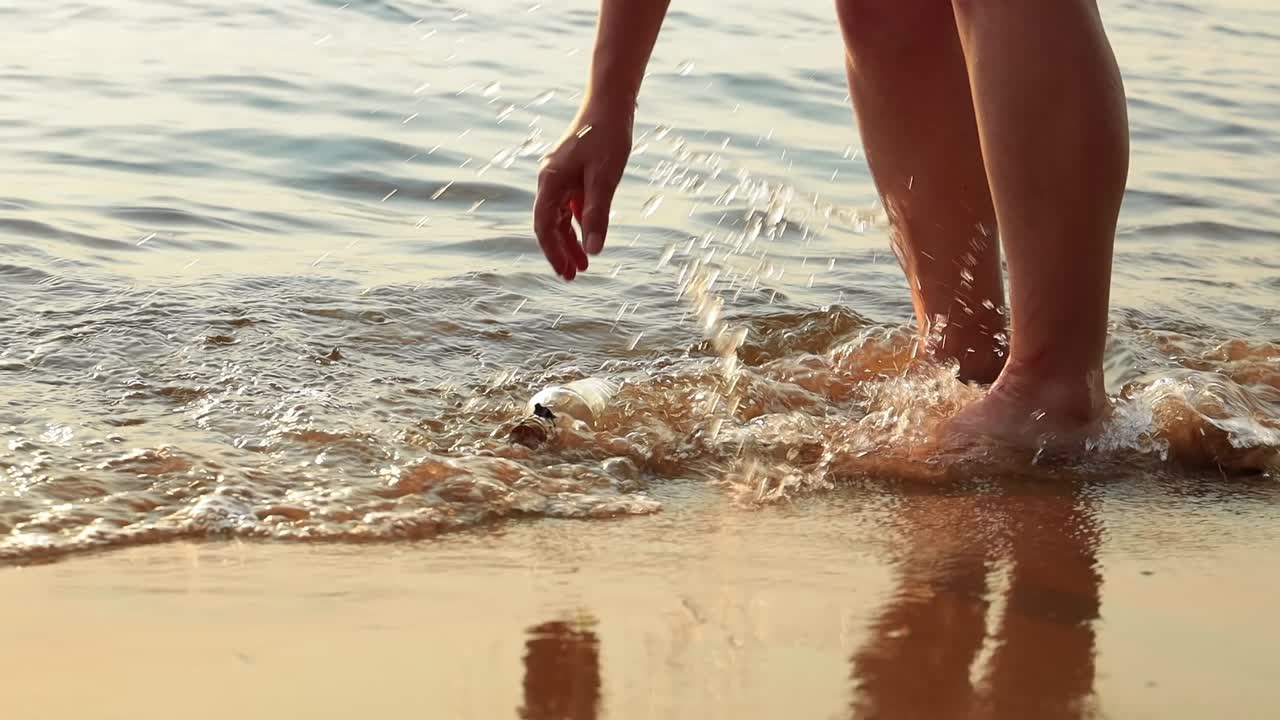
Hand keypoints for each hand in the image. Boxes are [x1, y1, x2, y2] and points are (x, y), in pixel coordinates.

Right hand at [533, 103, 631, 280]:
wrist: (611, 103)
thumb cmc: (606, 137)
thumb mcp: (604, 179)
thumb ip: (597, 215)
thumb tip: (593, 250)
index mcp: (550, 182)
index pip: (544, 226)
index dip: (553, 252)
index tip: (564, 273)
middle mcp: (550, 181)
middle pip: (550, 225)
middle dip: (560, 252)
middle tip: (571, 277)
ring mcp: (561, 177)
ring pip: (561, 217)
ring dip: (570, 241)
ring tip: (582, 265)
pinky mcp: (574, 174)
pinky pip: (572, 206)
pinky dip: (579, 223)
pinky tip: (589, 237)